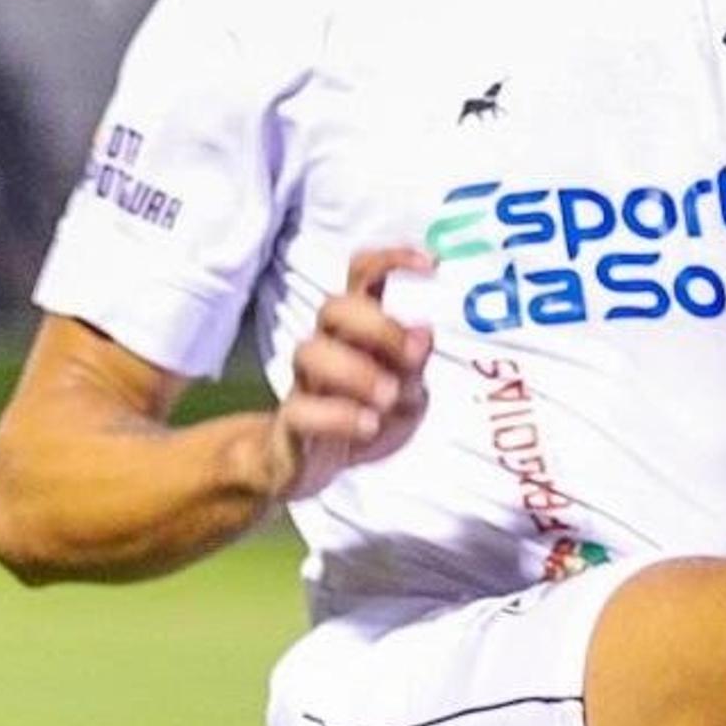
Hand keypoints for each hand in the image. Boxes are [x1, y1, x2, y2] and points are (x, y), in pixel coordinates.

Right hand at [264, 244, 434, 502]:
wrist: (311, 465)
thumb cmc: (365, 414)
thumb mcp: (406, 392)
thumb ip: (413, 363)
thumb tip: (423, 331)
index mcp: (358, 329)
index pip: (363, 276)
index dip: (392, 260)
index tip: (433, 265)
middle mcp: (327, 345)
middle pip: (333, 308)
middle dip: (377, 326)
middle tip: (413, 355)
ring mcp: (304, 383)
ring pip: (310, 353)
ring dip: (357, 372)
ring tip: (390, 397)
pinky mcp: (292, 423)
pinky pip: (302, 411)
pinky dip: (339, 417)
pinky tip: (368, 425)